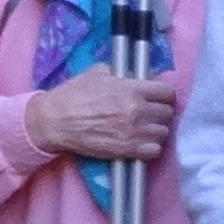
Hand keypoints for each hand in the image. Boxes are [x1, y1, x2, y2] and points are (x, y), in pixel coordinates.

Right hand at [25, 64, 174, 164]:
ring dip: (156, 130)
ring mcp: (134, 132)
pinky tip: (141, 142)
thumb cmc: (74, 94)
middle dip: (160, 112)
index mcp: (133, 89)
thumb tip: (138, 77)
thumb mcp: (99, 72)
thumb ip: (123, 75)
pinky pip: (154, 151)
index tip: (158, 97)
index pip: (167, 92)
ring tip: (146, 128)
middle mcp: (138, 110)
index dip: (164, 94)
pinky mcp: (127, 150)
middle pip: (167, 113)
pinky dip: (150, 147)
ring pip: (163, 133)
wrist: (55, 121)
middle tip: (151, 113)